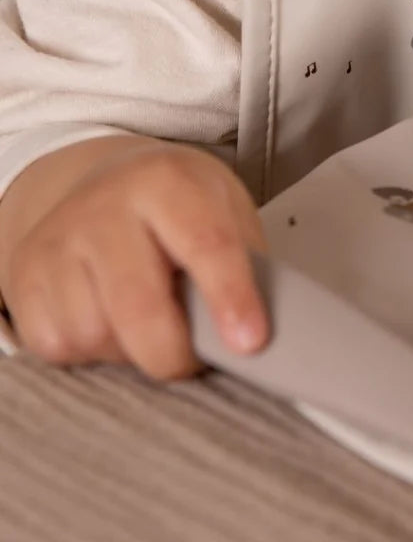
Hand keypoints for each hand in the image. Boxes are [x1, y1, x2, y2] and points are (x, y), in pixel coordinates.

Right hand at [4, 144, 268, 379]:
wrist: (106, 181)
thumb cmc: (180, 204)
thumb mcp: (227, 209)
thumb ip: (248, 263)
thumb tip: (257, 332)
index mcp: (168, 181)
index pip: (206, 244)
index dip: (231, 298)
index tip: (250, 342)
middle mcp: (105, 206)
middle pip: (139, 305)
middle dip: (176, 353)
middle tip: (199, 360)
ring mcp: (58, 241)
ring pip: (95, 334)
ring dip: (132, 350)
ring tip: (151, 321)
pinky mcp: (26, 277)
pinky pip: (59, 344)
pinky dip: (92, 350)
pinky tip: (112, 320)